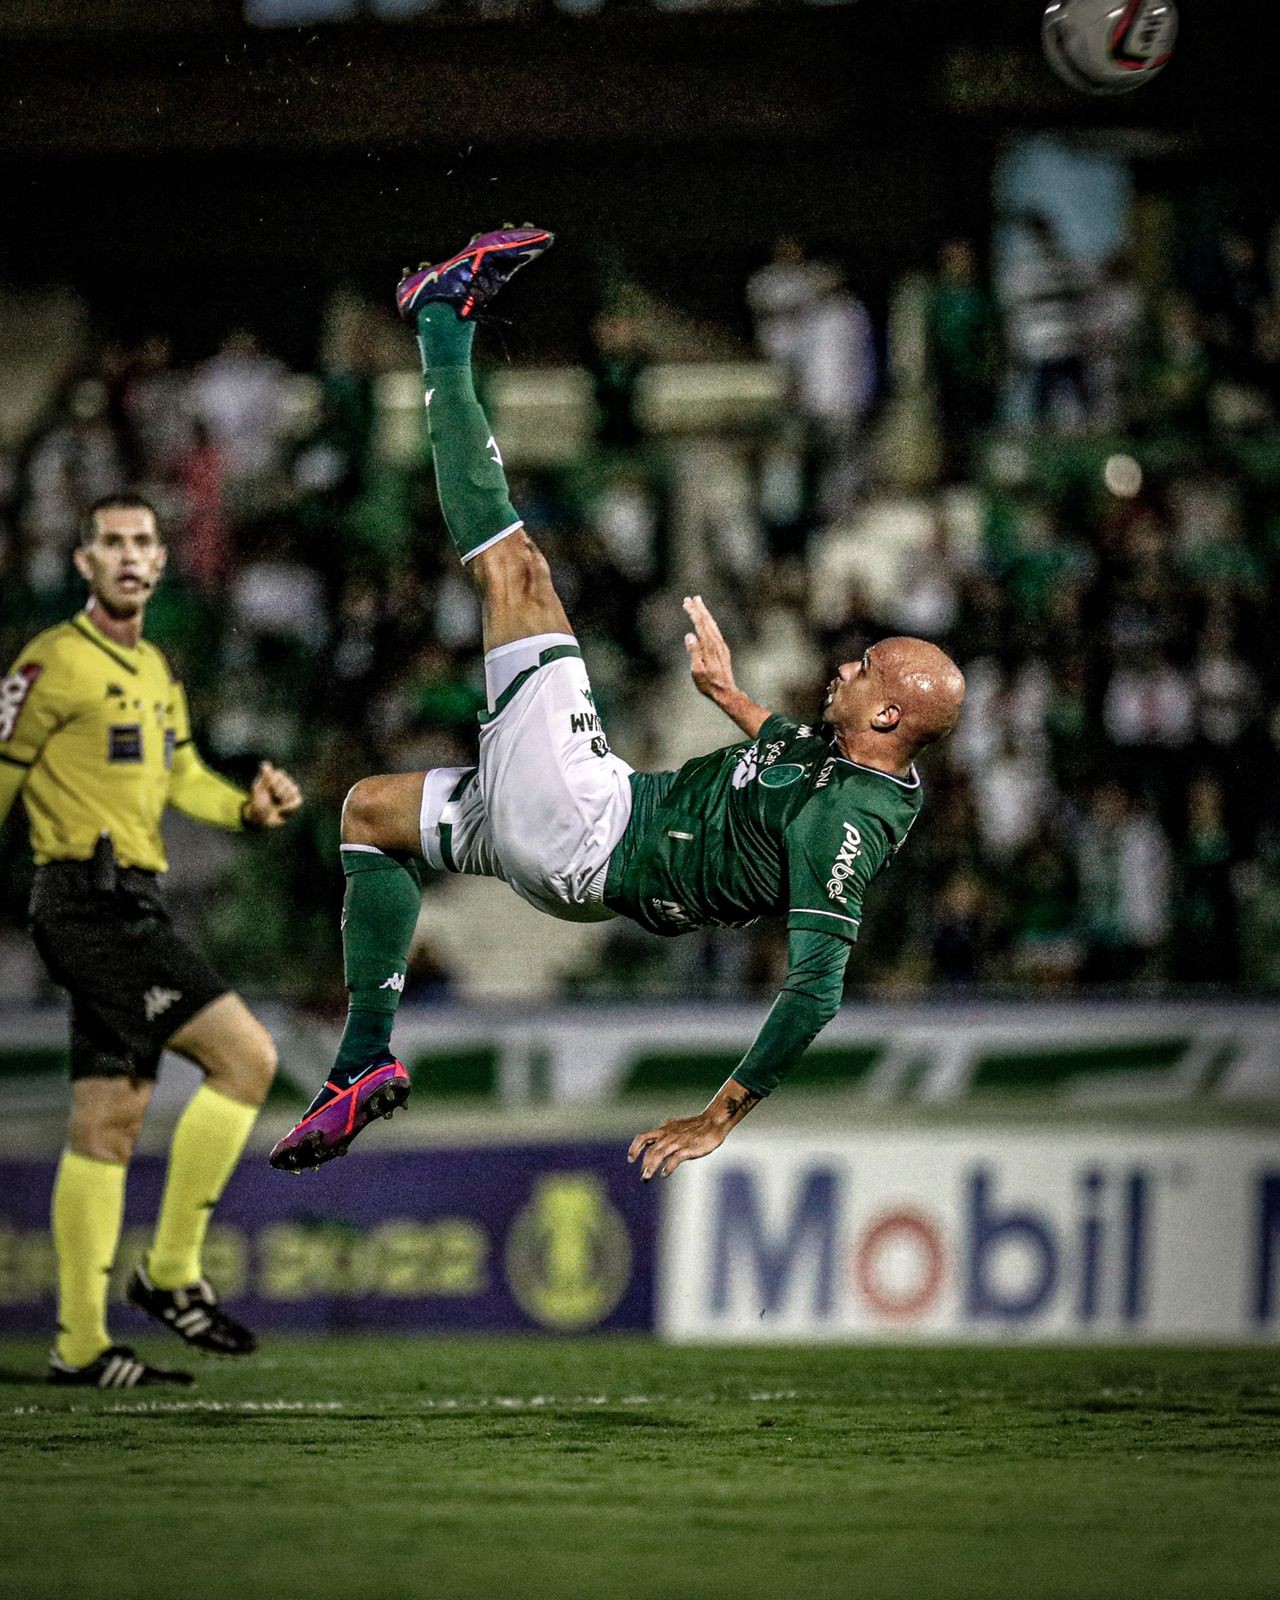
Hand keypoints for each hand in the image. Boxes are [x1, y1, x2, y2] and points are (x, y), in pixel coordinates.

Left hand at [243, 761, 302, 828]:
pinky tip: (281, 809)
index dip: (273, 783)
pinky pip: (296, 801)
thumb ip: (265, 778)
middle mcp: (284, 781)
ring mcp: (291, 790)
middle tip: (271, 798)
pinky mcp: (296, 800)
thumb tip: (265, 763)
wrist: (262, 818)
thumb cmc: (259, 803)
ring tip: (276, 804)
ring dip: (282, 800)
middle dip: (277, 793)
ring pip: (293, 790)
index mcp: (274, 776)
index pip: (279, 774)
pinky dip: (288, 807)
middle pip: (286, 782)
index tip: (267, 789)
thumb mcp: (259, 790)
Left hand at [628, 1077, 761, 1181]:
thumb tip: (652, 1144)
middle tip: (643, 1177)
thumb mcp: (675, 1128)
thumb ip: (664, 1135)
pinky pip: (675, 1158)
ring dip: (651, 1167)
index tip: (630, 1159)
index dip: (635, 1148)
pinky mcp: (689, 1148)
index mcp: (664, 1129)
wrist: (714, 1122)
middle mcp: (668, 1135)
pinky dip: (668, 1167)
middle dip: (644, 1164)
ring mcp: (678, 1141)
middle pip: (650, 1150)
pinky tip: (664, 1174)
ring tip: (647, 1178)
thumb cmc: (695, 1127)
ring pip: (659, 1154)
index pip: (643, 1137)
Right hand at [683, 595, 737, 705]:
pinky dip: (709, 621)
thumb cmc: (709, 684)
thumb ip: (694, 652)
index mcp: (709, 647)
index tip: (686, 603)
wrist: (726, 692)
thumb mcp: (697, 671)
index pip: (701, 625)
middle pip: (707, 622)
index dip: (694, 613)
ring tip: (698, 602)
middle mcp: (717, 644)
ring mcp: (721, 646)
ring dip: (705, 613)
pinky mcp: (723, 649)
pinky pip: (715, 630)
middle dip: (699, 609)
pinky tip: (706, 619)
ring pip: (712, 624)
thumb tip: (689, 636)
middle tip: (690, 598)